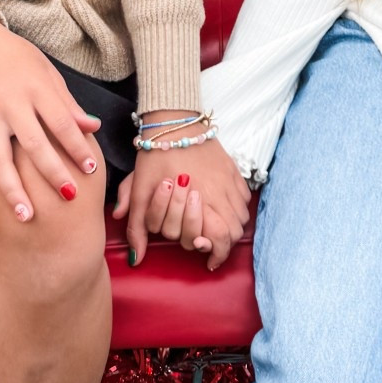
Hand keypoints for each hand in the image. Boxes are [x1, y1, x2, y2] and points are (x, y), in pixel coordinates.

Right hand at [0, 15, 101, 221]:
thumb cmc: (19, 60)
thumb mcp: (48, 74)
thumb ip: (67, 105)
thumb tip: (94, 127)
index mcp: (36, 89)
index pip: (61, 122)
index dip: (77, 146)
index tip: (92, 169)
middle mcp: (11, 105)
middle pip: (33, 144)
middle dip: (52, 172)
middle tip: (69, 197)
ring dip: (11, 189)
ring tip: (26, 216)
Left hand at [114, 134, 250, 271]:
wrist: (174, 122)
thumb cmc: (155, 156)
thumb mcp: (140, 191)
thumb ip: (137, 227)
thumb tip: (136, 257)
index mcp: (198, 200)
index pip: (220, 238)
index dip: (216, 254)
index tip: (207, 260)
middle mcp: (219, 193)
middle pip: (234, 231)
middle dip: (223, 243)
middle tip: (209, 244)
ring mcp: (229, 181)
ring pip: (242, 216)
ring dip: (231, 226)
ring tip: (216, 228)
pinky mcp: (233, 170)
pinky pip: (244, 198)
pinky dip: (237, 208)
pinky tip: (223, 207)